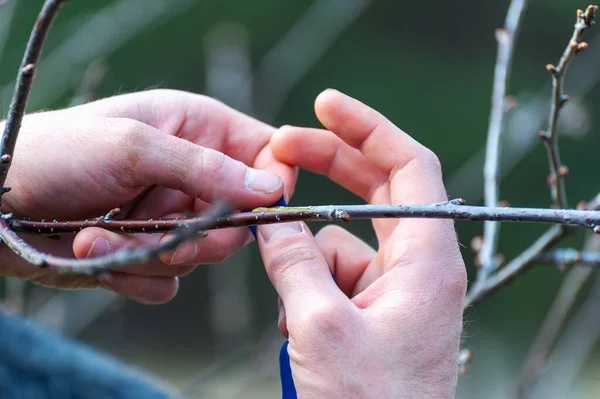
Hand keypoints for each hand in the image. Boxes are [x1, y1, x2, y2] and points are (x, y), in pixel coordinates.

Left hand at [0, 89, 295, 303]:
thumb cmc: (57, 153)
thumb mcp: (135, 147)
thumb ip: (208, 168)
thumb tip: (273, 189)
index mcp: (197, 129)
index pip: (265, 154)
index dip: (271, 182)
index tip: (258, 207)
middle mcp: (191, 173)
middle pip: (242, 216)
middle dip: (204, 232)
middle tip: (165, 230)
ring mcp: (170, 216)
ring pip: (205, 253)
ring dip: (154, 251)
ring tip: (99, 233)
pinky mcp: (149, 252)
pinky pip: (170, 280)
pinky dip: (134, 273)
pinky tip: (95, 250)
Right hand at [257, 90, 465, 397]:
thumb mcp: (321, 327)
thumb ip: (294, 263)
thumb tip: (272, 220)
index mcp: (427, 261)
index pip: (407, 167)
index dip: (368, 128)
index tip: (325, 104)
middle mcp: (417, 269)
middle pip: (372, 192)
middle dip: (327, 169)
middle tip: (280, 149)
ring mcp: (393, 293)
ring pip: (338, 246)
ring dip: (303, 263)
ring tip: (293, 315)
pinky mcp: (370, 314)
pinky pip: (330, 280)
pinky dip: (306, 293)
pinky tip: (296, 331)